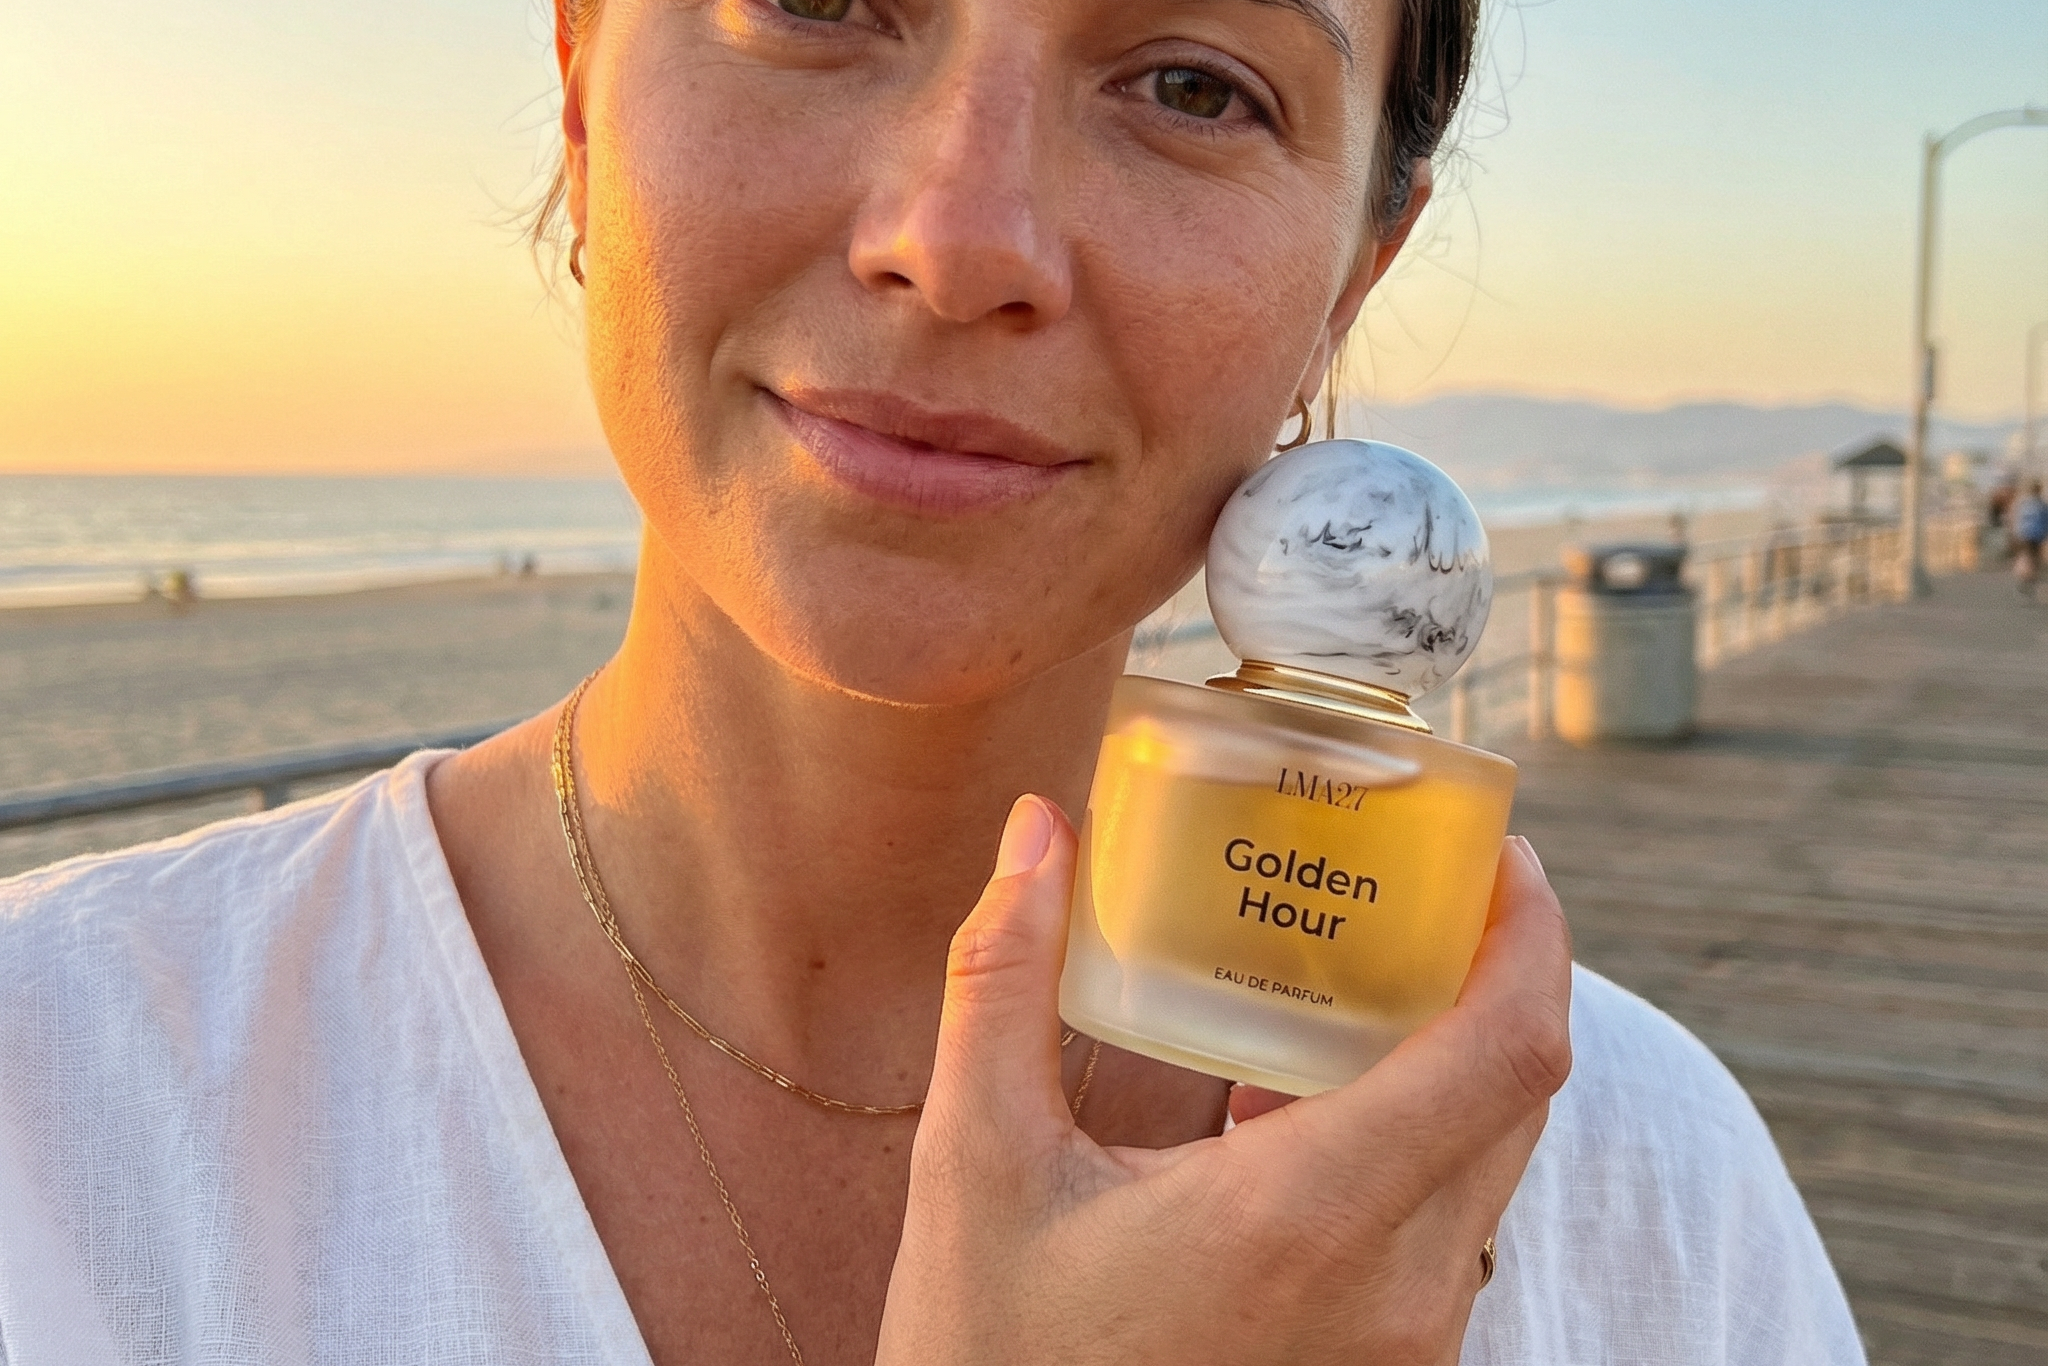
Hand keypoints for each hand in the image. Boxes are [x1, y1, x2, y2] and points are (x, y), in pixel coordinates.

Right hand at [875, 799, 1571, 1365]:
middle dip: (1491, 966)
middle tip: (1411, 878)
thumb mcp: (974, 1161)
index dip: (1530, 932)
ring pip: (1488, 1157)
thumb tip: (1036, 828)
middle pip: (1515, 1090)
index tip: (1492, 849)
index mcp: (1306, 1220)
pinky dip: (1413, 1129)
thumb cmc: (992, 1356)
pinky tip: (1292, 1096)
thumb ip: (1003, 978)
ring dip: (1452, 1050)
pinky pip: (1448, 1219)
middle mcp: (1394, 1290)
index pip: (1506, 1053)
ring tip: (1349, 966)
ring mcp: (1405, 1343)